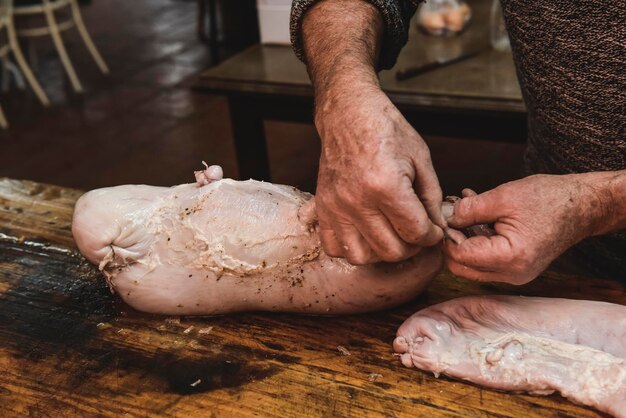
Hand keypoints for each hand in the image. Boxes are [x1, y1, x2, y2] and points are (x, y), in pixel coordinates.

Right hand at [314, 88, 443, 264]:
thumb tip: (437, 227)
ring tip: (391, 235)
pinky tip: (365, 234)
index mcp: (386, 185)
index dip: (432, 236)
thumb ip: (431, 197)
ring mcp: (337, 207)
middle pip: (391, 250)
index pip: (416, 232)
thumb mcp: (420, 158)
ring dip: (381, 252)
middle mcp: (358, 200)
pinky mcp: (323, 208)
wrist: (348, 114)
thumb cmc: (385, 129)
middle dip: (411, 247)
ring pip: (363, 257)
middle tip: (416, 233)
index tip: (433, 230)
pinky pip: (335, 247)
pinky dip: (352, 248)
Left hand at [443, 174, 604, 283]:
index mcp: (510, 258)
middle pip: (462, 266)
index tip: (444, 215)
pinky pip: (486, 259)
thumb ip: (469, 210)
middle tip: (450, 214)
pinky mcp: (516, 268)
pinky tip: (475, 215)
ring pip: (471, 264)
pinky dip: (477, 239)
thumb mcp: (502, 197)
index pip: (460, 256)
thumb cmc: (549, 199)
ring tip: (463, 208)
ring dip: (463, 238)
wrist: (583, 205)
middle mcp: (512, 274)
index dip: (446, 236)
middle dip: (452, 240)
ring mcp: (515, 274)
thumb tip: (445, 218)